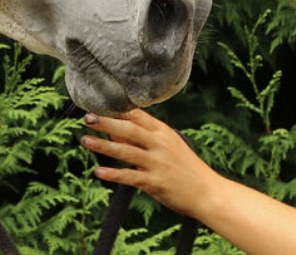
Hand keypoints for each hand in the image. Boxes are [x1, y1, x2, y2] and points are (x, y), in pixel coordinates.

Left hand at [81, 108, 219, 218]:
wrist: (209, 193)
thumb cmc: (185, 168)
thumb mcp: (167, 146)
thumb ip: (141, 138)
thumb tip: (113, 132)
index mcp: (162, 132)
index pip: (137, 114)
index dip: (116, 109)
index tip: (96, 103)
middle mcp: (159, 144)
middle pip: (129, 129)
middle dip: (106, 122)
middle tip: (87, 117)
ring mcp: (157, 163)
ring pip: (126, 151)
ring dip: (104, 146)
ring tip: (85, 141)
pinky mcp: (156, 182)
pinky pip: (131, 176)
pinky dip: (114, 174)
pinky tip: (99, 172)